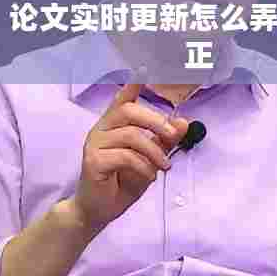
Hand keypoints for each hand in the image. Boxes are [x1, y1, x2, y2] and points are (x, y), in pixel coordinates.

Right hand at [70, 81, 188, 233]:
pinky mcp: (92, 160)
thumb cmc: (123, 180)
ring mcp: (95, 143)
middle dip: (156, 121)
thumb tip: (184, 122)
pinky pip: (124, 156)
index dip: (133, 83)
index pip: (123, 97)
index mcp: (114, 123)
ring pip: (131, 135)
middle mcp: (102, 128)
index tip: (144, 67)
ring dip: (154, 150)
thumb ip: (165, 140)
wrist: (99, 210)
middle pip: (129, 112)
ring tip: (164, 166)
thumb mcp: (150, 158)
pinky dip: (143, 166)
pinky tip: (148, 176)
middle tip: (172, 135)